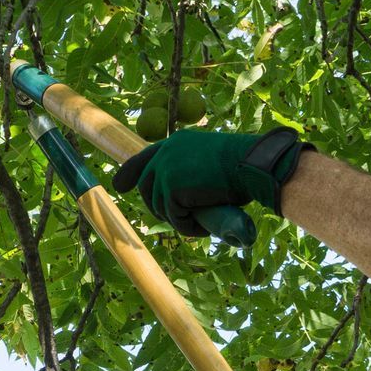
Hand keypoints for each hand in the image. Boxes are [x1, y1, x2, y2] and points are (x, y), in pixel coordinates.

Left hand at [112, 127, 309, 237]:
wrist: (250, 164)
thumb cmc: (243, 164)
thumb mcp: (212, 160)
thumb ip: (195, 170)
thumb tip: (189, 197)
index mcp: (176, 142)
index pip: (145, 158)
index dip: (130, 173)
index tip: (119, 186)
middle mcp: (166, 153)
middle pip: (147, 187)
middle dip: (158, 208)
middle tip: (180, 220)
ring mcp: (166, 170)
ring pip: (161, 207)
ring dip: (179, 219)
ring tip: (200, 223)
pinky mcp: (172, 189)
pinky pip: (174, 218)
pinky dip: (188, 227)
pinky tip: (204, 227)